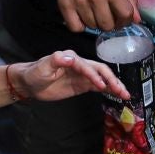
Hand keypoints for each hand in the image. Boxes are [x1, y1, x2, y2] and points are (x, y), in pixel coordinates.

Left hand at [13, 51, 127, 103]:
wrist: (29, 83)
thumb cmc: (34, 73)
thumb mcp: (43, 67)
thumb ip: (56, 60)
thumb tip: (70, 58)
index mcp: (72, 58)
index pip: (88, 66)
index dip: (95, 75)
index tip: (101, 85)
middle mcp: (81, 64)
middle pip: (101, 70)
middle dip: (112, 80)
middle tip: (121, 91)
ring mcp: (83, 75)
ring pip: (103, 78)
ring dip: (114, 85)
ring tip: (125, 95)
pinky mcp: (82, 85)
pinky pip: (99, 86)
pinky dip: (109, 90)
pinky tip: (118, 95)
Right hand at [46, 0, 138, 33]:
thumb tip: (137, 19)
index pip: (126, 14)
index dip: (127, 20)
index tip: (123, 19)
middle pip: (108, 25)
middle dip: (111, 24)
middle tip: (108, 17)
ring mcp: (78, 2)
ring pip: (93, 27)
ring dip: (95, 23)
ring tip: (94, 13)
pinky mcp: (64, 6)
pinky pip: (76, 28)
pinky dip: (80, 26)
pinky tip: (82, 17)